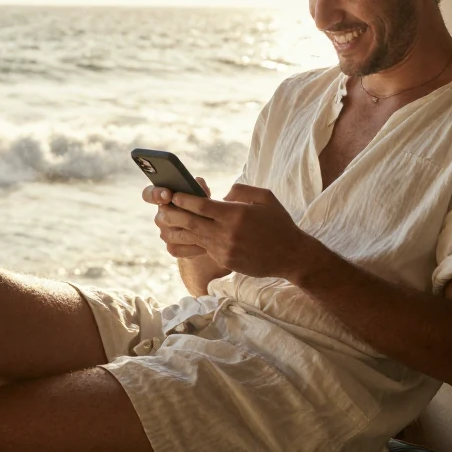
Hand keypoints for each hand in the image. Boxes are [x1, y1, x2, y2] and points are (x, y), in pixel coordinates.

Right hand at [142, 177, 211, 258]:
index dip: (155, 194)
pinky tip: (204, 246)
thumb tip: (198, 182)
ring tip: (204, 230)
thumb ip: (200, 188)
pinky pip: (176, 249)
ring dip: (187, 231)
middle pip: (161, 215)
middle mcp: (161, 215)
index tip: (167, 194)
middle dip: (178, 214)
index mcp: (163, 197)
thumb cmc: (205, 208)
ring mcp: (165, 232)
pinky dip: (190, 247)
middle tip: (192, 214)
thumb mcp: (204, 196)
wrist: (213, 231)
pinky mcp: (172, 248)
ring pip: (168, 233)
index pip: (149, 194)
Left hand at [159, 183, 314, 278]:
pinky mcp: (224, 260)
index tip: (173, 194)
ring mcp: (224, 249)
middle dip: (172, 214)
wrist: (291, 255)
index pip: (202, 205)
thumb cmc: (279, 223)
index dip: (184, 199)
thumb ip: (240, 190)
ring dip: (175, 230)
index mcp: (236, 214)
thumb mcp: (265, 197)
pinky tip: (180, 235)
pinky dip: (189, 241)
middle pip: (191, 222)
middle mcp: (227, 233)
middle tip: (160, 207)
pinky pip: (202, 249)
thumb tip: (221, 194)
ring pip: (192, 238)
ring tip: (163, 223)